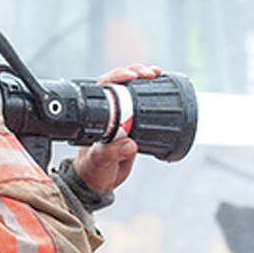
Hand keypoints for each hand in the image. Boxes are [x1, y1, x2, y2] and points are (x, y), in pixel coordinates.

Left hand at [71, 63, 161, 191]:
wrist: (98, 181)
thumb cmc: (93, 168)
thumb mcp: (100, 161)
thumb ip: (111, 153)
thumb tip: (129, 144)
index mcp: (96, 116)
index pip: (104, 87)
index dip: (117, 77)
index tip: (131, 76)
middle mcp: (108, 113)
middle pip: (119, 83)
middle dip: (134, 72)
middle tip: (149, 73)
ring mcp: (121, 117)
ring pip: (132, 90)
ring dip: (144, 78)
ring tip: (155, 72)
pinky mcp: (133, 125)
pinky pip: (142, 105)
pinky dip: (152, 94)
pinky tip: (161, 85)